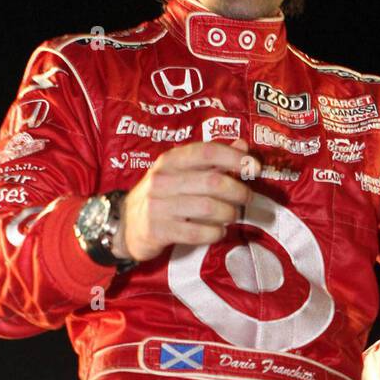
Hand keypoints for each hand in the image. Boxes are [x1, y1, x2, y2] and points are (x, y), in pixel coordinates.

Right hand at [118, 139, 260, 264]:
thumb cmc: (160, 196)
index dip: (234, 158)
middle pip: (212, 182)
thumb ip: (211, 160)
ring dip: (228, 213)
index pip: (206, 151)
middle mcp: (162, 180)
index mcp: (169, 161)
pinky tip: (218, 231)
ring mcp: (158, 206)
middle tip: (247, 198)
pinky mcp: (158, 230)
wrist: (125, 225)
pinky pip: (197, 232)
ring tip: (232, 216)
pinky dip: (215, 233)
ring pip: (208, 208)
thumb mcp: (179, 173)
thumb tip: (242, 146)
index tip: (254, 167)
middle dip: (238, 191)